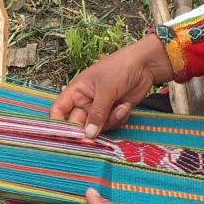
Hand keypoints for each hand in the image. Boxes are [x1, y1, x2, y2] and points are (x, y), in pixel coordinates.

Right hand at [50, 34, 171, 137]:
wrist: (146, 65)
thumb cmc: (120, 68)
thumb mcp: (106, 90)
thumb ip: (97, 114)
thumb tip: (88, 135)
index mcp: (76, 91)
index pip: (59, 110)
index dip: (57, 123)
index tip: (63, 136)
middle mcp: (85, 102)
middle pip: (77, 123)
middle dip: (86, 130)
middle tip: (93, 138)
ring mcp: (99, 109)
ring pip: (96, 127)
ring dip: (108, 122)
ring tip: (120, 108)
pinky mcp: (113, 113)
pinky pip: (111, 125)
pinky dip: (119, 119)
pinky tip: (125, 107)